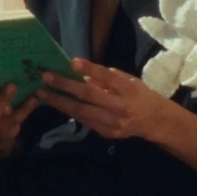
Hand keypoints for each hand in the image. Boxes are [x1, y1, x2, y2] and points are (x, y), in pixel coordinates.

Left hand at [37, 58, 174, 141]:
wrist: (153, 122)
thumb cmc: (139, 95)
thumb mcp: (129, 81)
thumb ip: (107, 78)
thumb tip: (80, 72)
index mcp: (128, 90)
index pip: (108, 78)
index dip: (90, 70)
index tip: (71, 62)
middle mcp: (120, 107)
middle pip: (89, 96)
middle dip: (65, 86)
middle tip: (46, 76)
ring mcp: (113, 123)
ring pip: (81, 111)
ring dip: (59, 101)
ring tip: (42, 92)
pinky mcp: (106, 133)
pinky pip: (84, 120)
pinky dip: (68, 111)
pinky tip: (56, 103)